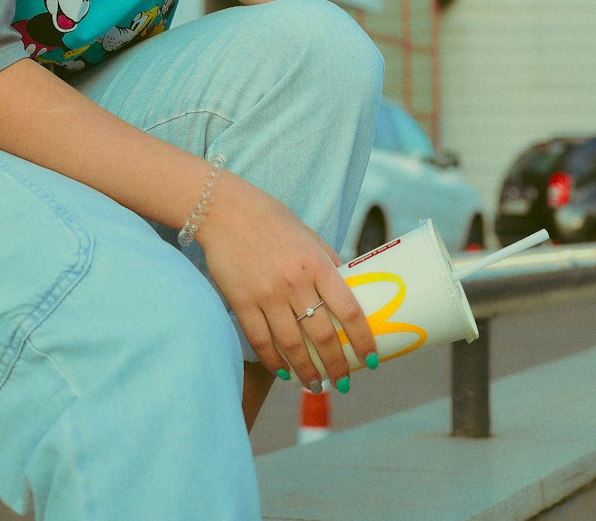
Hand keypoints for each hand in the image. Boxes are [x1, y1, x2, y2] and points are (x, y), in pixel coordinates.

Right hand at [197, 172, 375, 386]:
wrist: (224, 209)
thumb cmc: (270, 218)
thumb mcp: (308, 234)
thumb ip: (327, 261)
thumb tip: (348, 288)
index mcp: (317, 263)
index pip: (349, 310)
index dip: (363, 340)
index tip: (371, 359)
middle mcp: (295, 282)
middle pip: (322, 336)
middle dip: (337, 366)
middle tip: (344, 383)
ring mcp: (267, 294)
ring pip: (292, 346)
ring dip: (307, 372)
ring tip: (316, 386)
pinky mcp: (242, 302)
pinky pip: (261, 341)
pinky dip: (274, 361)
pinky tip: (284, 372)